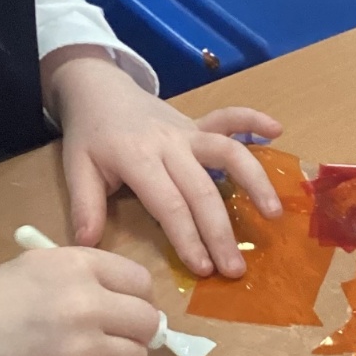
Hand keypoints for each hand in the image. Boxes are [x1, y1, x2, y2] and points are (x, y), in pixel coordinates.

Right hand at [0, 246, 158, 355]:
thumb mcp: (40, 265)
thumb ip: (88, 275)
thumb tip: (133, 301)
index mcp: (78, 265)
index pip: (140, 280)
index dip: (137, 296)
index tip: (126, 306)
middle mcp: (87, 303)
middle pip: (146, 319)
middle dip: (136, 329)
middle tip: (117, 334)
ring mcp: (84, 347)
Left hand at [42, 47, 282, 278]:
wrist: (97, 87)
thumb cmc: (89, 134)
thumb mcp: (76, 168)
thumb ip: (85, 206)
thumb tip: (87, 245)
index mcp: (137, 158)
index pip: (169, 206)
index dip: (188, 238)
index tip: (203, 269)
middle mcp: (169, 144)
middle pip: (202, 190)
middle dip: (221, 232)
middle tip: (236, 269)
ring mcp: (187, 131)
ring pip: (228, 153)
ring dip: (254, 181)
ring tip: (274, 215)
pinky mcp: (197, 123)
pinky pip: (229, 118)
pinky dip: (253, 120)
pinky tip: (278, 131)